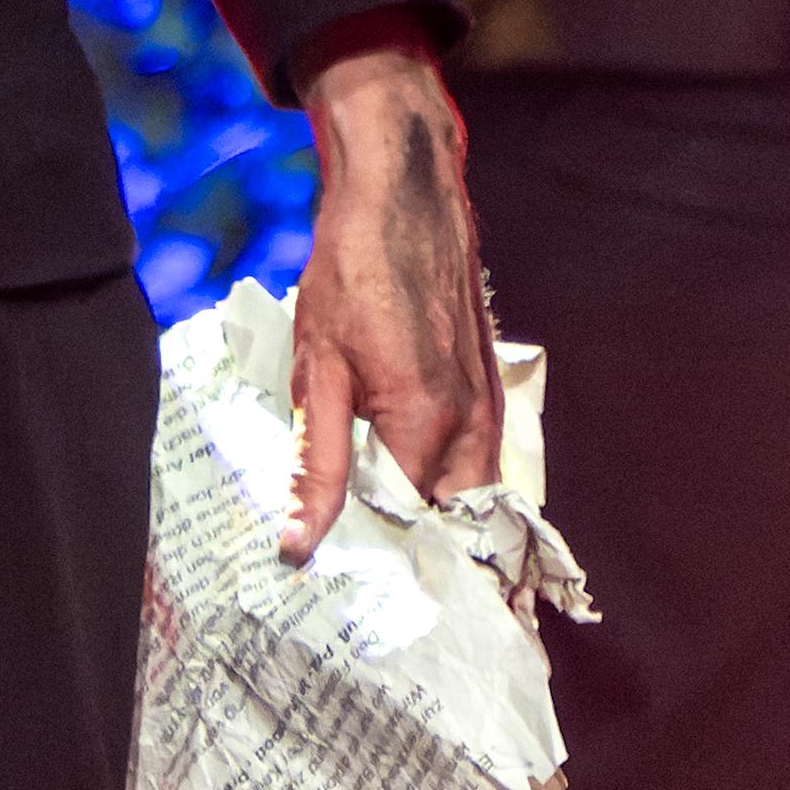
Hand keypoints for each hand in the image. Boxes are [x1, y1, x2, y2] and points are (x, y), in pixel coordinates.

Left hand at [282, 29, 496, 561]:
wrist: (402, 189)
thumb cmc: (353, 268)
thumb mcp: (318, 368)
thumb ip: (317, 464)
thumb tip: (300, 544)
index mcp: (429, 426)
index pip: (411, 535)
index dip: (378, 569)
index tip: (346, 600)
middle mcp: (474, 425)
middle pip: (455, 528)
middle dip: (422, 563)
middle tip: (372, 592)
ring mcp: (489, 404)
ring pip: (473, 498)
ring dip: (440, 527)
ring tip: (389, 550)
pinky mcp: (489, 385)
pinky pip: (478, 461)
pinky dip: (451, 486)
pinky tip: (409, 489)